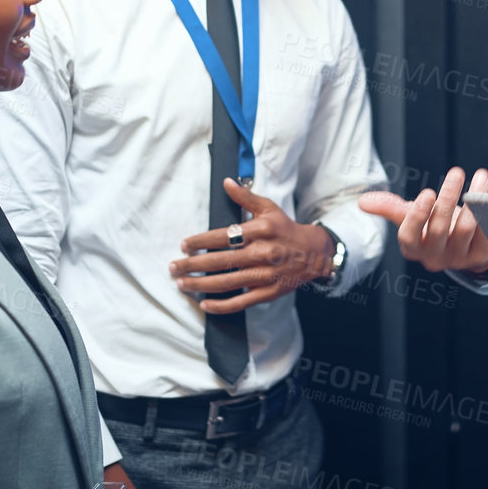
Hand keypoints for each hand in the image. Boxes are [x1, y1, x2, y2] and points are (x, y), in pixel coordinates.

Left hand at [169, 179, 336, 311]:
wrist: (314, 253)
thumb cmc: (286, 229)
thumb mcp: (268, 208)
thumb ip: (245, 197)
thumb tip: (226, 182)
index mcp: (261, 231)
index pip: (224, 236)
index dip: (201, 242)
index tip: (184, 245)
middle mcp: (262, 254)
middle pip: (220, 262)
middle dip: (193, 265)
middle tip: (173, 266)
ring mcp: (265, 276)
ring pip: (226, 283)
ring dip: (200, 285)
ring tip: (181, 284)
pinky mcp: (268, 293)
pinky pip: (241, 302)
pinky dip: (221, 306)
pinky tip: (204, 304)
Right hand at [358, 166, 487, 274]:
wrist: (468, 246)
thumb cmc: (435, 226)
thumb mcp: (412, 217)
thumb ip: (391, 207)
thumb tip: (362, 201)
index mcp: (414, 248)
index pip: (409, 237)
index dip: (417, 216)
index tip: (427, 192)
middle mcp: (435, 257)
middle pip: (439, 229)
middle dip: (448, 198)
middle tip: (456, 172)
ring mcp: (460, 259)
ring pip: (467, 229)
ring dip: (475, 200)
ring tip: (480, 177)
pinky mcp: (483, 256)